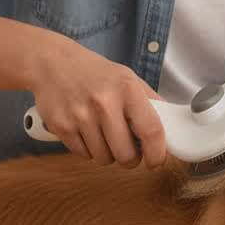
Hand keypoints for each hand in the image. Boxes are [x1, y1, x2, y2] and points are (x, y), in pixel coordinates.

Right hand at [27, 32, 168, 167]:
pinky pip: (83, 155)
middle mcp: (104, 103)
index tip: (157, 161)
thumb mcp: (128, 78)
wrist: (53, 63)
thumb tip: (170, 126)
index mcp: (127, 89)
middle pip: (126, 154)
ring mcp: (81, 116)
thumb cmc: (95, 72)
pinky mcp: (61, 127)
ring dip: (108, 154)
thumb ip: (150, 102)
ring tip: (105, 135)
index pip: (151, 130)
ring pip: (104, 158)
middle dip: (131, 159)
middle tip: (129, 151)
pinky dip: (88, 149)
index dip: (157, 153)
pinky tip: (87, 131)